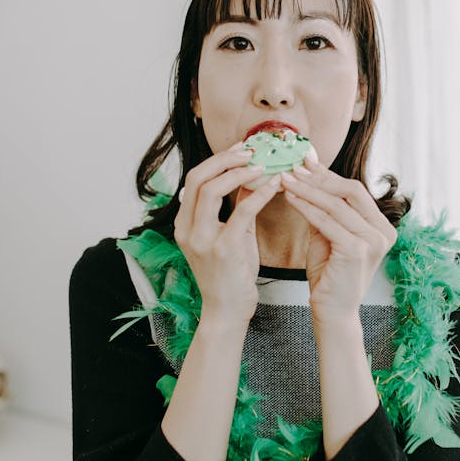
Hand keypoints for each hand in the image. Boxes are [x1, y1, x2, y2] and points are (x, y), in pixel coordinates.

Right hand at [174, 145, 281, 325]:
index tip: (241, 149)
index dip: (218, 160)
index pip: (194, 179)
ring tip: (262, 165)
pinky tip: (274, 186)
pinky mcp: (222, 250)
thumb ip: (236, 206)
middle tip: (251, 151)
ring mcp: (201, 239)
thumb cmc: (231, 274)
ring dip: (238, 172)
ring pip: (211, 190)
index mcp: (184, 224)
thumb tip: (250, 176)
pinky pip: (240, 212)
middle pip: (197, 178)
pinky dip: (258, 194)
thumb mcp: (232, 235)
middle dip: (225, 159)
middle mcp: (187, 229)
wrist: (228, 311)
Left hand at [281, 163, 396, 320]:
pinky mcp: (356, 250)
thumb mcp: (328, 236)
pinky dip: (306, 207)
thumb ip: (324, 210)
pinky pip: (326, 221)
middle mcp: (383, 232)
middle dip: (319, 177)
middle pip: (350, 190)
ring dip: (308, 189)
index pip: (354, 190)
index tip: (305, 162)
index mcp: (381, 227)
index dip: (328, 175)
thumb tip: (308, 176)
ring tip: (286, 179)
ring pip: (336, 204)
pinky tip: (289, 197)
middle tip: (293, 167)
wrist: (332, 312)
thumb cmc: (329, 275)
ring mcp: (373, 241)